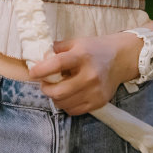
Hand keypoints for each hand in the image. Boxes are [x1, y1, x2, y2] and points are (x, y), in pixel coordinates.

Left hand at [25, 34, 141, 115]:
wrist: (120, 59)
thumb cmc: (94, 49)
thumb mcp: (75, 43)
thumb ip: (56, 49)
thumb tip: (37, 57)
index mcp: (82, 56)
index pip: (57, 65)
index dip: (41, 71)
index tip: (32, 73)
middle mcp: (90, 75)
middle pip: (59, 91)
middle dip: (46, 89)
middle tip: (44, 84)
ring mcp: (95, 91)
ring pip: (64, 103)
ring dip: (55, 98)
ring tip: (56, 89)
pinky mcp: (99, 102)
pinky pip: (74, 110)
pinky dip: (66, 105)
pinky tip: (68, 96)